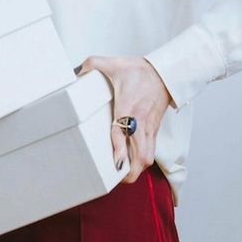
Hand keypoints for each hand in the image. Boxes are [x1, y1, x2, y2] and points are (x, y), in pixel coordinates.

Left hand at [76, 55, 173, 183]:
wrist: (165, 72)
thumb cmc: (140, 71)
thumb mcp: (114, 64)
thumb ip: (93, 64)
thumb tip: (76, 70)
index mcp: (128, 107)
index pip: (123, 132)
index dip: (120, 150)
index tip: (116, 163)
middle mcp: (140, 122)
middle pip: (142, 156)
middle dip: (131, 172)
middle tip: (115, 178)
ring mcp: (148, 128)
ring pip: (148, 157)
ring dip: (136, 169)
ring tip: (121, 175)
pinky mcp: (153, 130)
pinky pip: (150, 151)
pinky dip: (141, 161)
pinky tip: (130, 163)